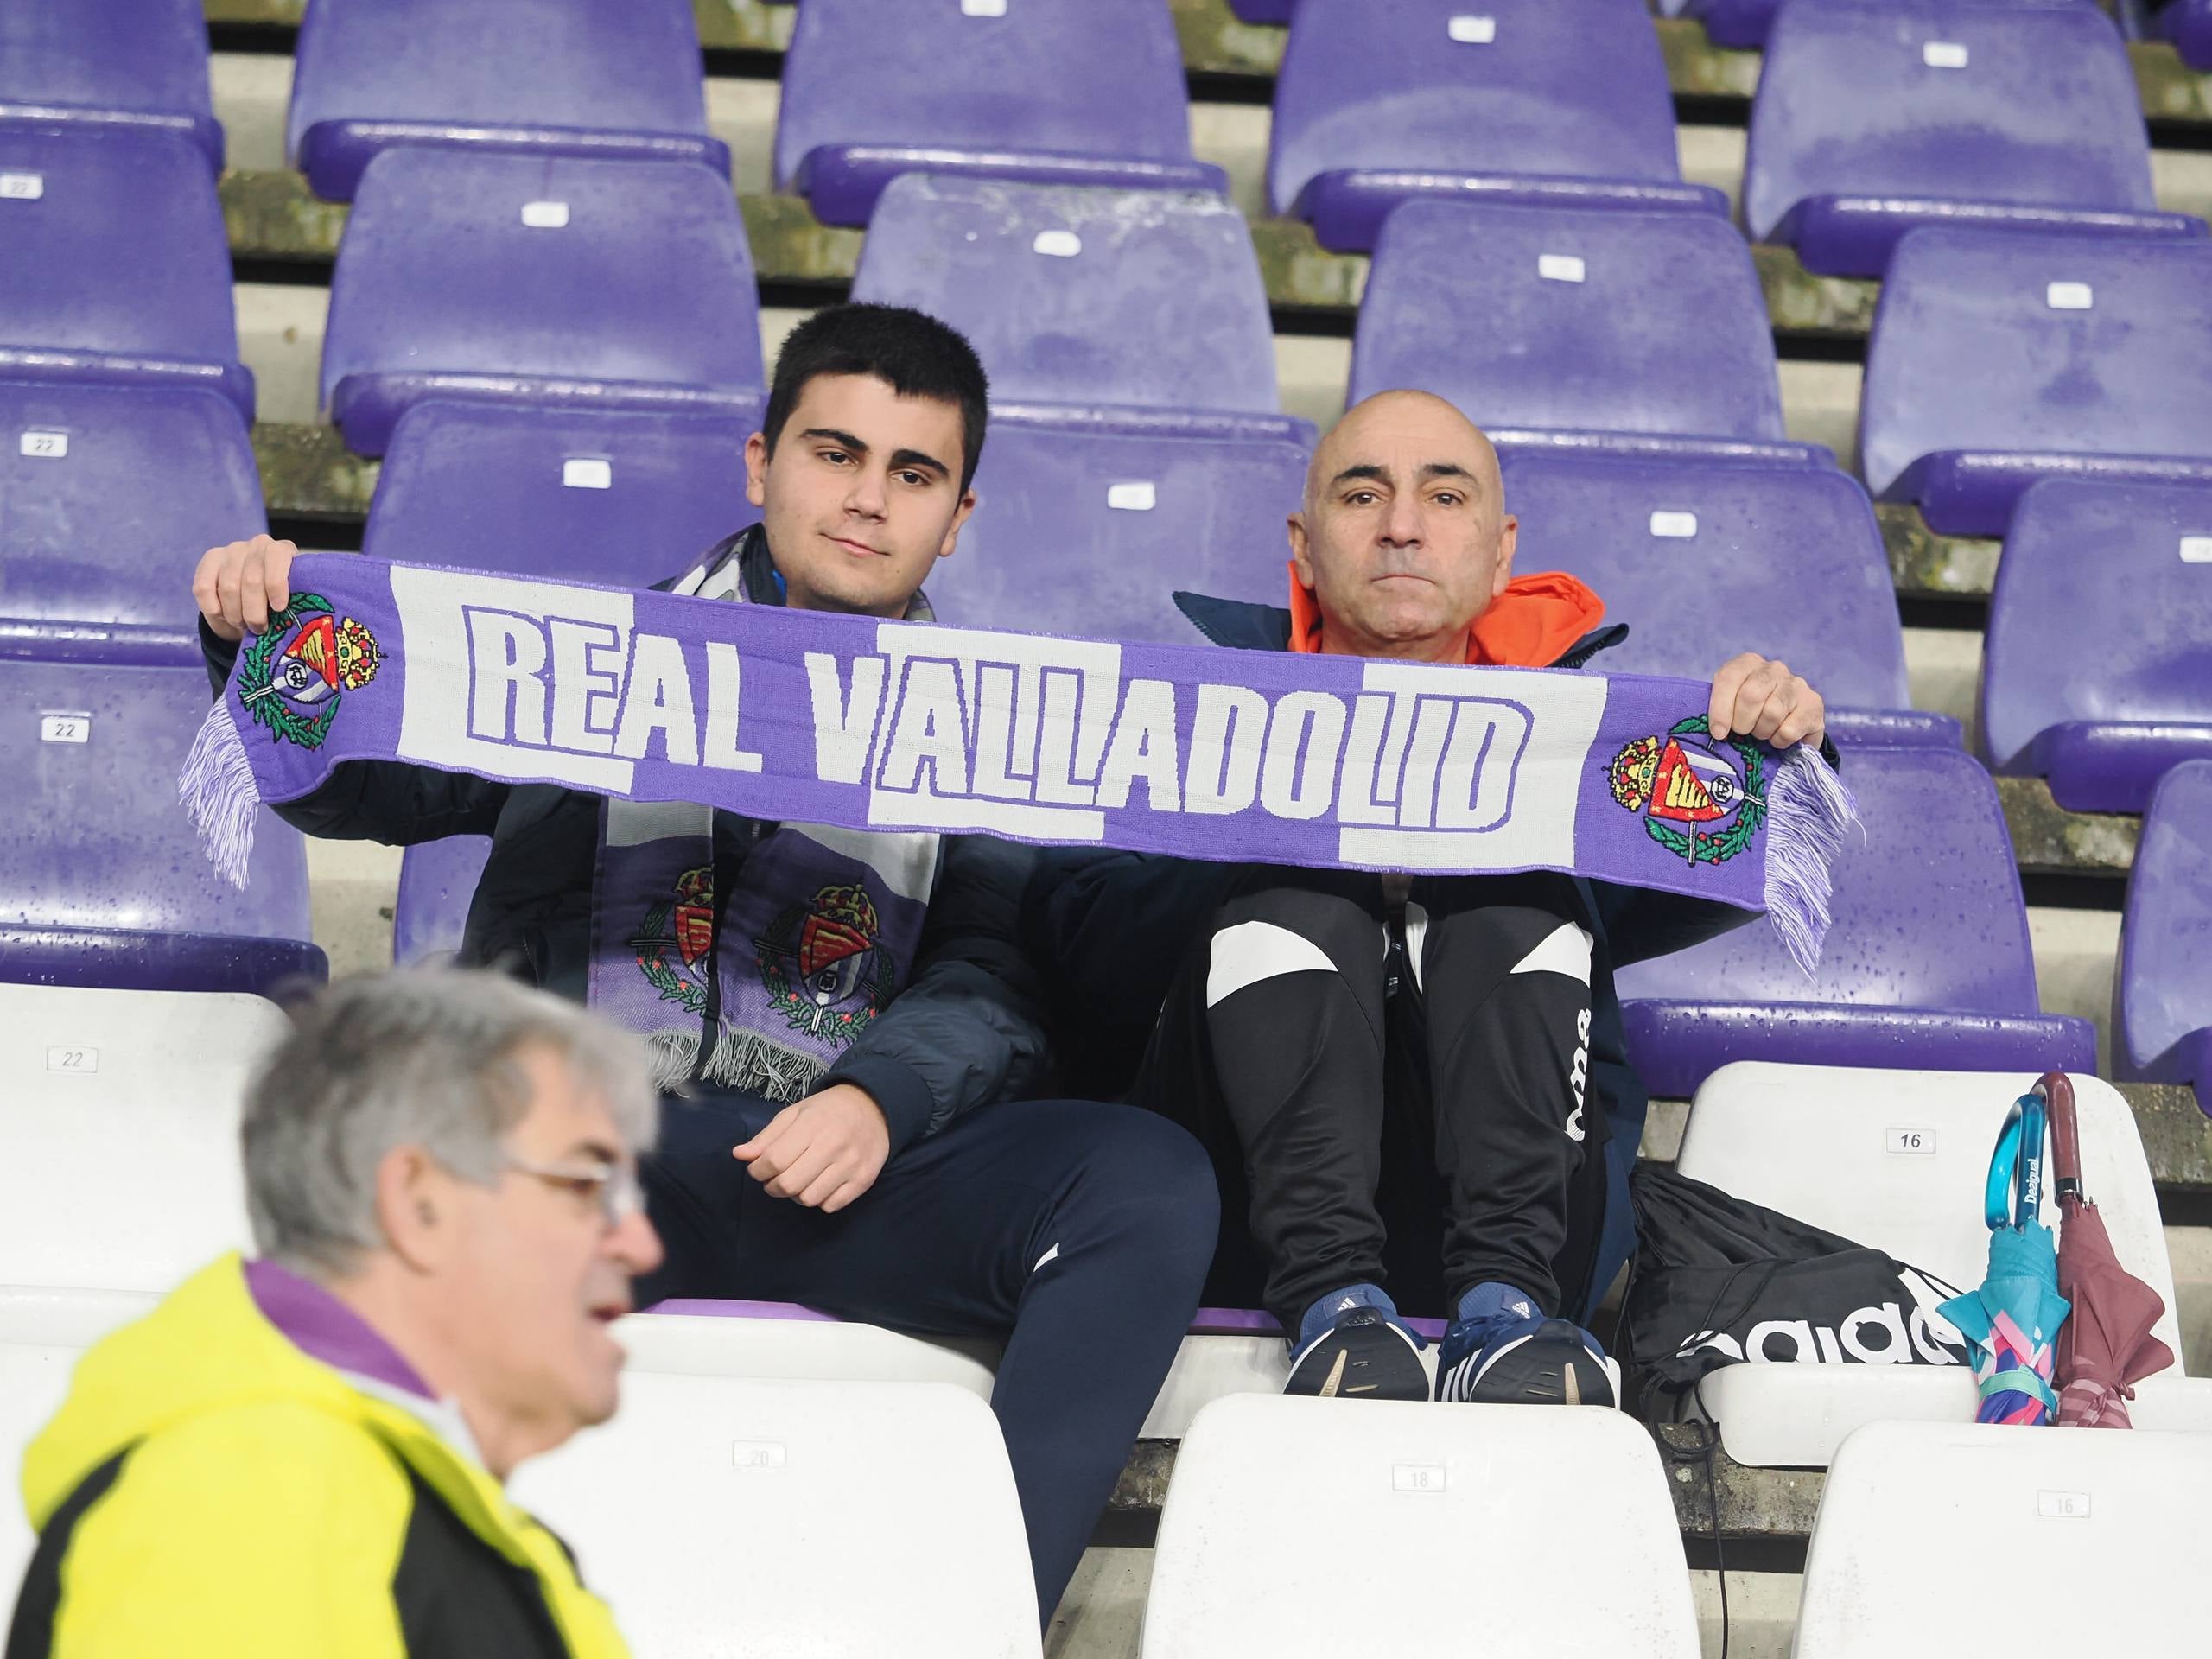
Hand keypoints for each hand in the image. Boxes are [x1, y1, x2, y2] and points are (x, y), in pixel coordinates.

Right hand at [192, 533, 298, 642]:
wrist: (252, 596)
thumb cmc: (277, 598)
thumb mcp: (290, 597)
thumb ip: (291, 599)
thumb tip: (288, 617)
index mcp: (282, 550)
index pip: (277, 557)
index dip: (276, 584)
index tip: (279, 608)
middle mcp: (257, 545)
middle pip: (251, 580)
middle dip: (255, 612)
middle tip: (259, 628)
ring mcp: (232, 551)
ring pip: (228, 587)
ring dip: (235, 614)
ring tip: (242, 624)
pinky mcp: (210, 560)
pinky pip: (204, 587)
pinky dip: (213, 608)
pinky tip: (221, 616)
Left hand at [733, 1084, 890, 1212]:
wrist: (874, 1108)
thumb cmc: (827, 1111)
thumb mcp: (794, 1115)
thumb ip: (766, 1137)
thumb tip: (740, 1155)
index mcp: (812, 1124)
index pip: (774, 1161)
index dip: (758, 1171)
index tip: (759, 1169)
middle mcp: (834, 1145)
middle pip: (789, 1184)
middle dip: (773, 1187)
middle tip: (775, 1179)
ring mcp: (851, 1164)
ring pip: (809, 1199)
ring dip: (796, 1195)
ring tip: (798, 1181)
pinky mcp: (864, 1180)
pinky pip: (831, 1205)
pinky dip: (819, 1200)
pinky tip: (819, 1184)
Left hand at [1707, 653, 1825, 750]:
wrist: (1788, 725)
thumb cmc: (1750, 714)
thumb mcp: (1729, 706)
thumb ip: (1719, 709)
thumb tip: (1716, 730)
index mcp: (1747, 663)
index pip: (1729, 678)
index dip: (1720, 709)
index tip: (1718, 732)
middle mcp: (1773, 669)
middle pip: (1751, 695)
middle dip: (1742, 722)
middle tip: (1744, 732)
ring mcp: (1796, 684)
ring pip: (1772, 713)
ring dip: (1762, 731)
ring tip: (1762, 732)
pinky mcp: (1813, 704)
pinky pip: (1789, 730)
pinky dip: (1779, 740)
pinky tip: (1779, 736)